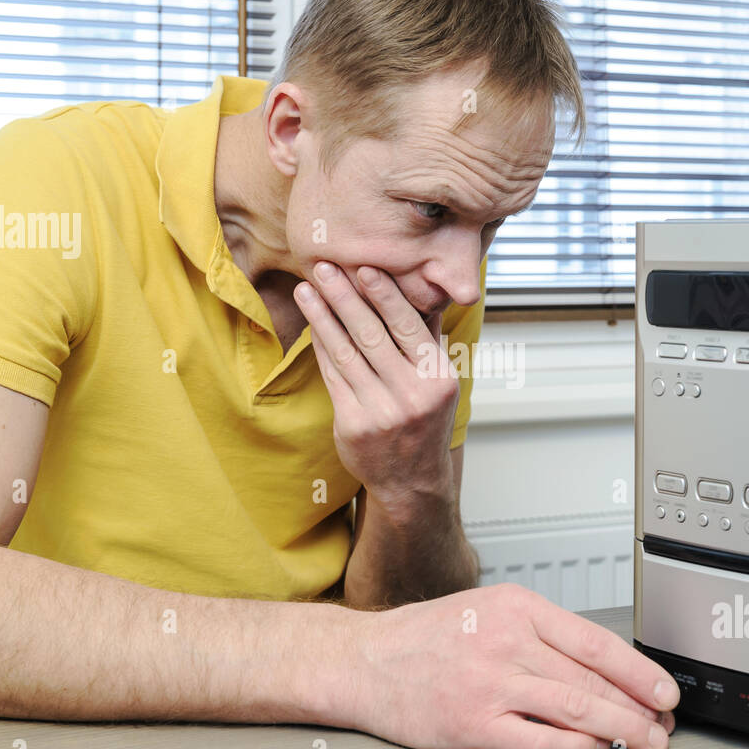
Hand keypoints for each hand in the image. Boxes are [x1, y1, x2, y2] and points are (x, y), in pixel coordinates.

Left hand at [293, 261, 458, 514]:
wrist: (411, 481)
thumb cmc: (425, 421)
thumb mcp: (441, 382)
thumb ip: (429, 338)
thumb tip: (424, 290)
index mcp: (438, 378)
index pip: (408, 328)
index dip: (384, 296)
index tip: (364, 268)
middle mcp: (412, 395)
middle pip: (371, 335)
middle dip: (344, 297)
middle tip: (324, 268)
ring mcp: (381, 412)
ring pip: (346, 352)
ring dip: (322, 317)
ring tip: (307, 290)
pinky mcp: (353, 424)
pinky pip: (333, 376)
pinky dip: (321, 347)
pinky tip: (312, 325)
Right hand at [347, 582, 679, 748]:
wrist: (364, 659)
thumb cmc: (425, 636)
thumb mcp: (487, 608)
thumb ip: (539, 632)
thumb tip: (599, 663)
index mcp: (516, 607)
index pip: (595, 641)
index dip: (639, 670)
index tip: (664, 688)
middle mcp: (506, 642)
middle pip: (592, 679)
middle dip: (638, 706)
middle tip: (663, 723)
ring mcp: (490, 684)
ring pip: (576, 709)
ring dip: (620, 729)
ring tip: (644, 741)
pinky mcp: (474, 723)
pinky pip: (539, 741)